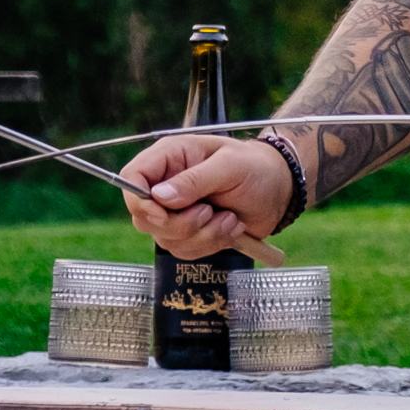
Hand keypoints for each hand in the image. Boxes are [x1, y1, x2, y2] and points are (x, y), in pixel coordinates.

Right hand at [122, 133, 293, 256]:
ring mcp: (176, 211)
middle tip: (209, 212)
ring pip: (166, 239)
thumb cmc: (255, 168)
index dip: (140, 201)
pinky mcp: (189, 233)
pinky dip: (210, 244)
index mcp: (170, 158)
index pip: (132, 178)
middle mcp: (166, 184)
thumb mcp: (229, 166)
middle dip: (179, 224)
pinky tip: (230, 227)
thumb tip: (159, 196)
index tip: (164, 213)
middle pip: (144, 217)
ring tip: (228, 217)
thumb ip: (195, 180)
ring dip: (202, 235)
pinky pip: (184, 251)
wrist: (278, 190)